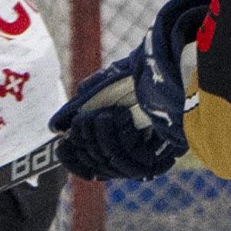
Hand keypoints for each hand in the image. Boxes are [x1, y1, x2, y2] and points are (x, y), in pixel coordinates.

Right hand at [51, 0, 211, 182]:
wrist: (175, 61)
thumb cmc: (145, 70)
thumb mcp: (106, 85)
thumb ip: (81, 105)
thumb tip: (55, 130)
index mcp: (125, 138)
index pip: (95, 166)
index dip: (76, 162)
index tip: (61, 148)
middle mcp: (140, 150)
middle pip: (102, 169)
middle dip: (87, 145)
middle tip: (88, 120)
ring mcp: (154, 154)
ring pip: (116, 167)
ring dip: (102, 141)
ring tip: (106, 115)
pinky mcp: (167, 154)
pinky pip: (133, 165)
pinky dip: (118, 142)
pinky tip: (121, 119)